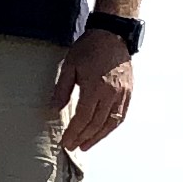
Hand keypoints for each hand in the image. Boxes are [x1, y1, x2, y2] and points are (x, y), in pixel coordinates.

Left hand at [52, 31, 133, 149]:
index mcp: (95, 87)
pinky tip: (103, 132)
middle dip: (83, 138)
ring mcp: (122, 94)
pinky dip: (111, 127)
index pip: (83, 118)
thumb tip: (54, 109)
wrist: (112, 35)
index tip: (66, 142)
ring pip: (111, 123)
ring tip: (86, 145)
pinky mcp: (129, 92)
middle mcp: (111, 94)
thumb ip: (62, 89)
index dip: (74, 132)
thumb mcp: (69, 66)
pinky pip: (121, 115)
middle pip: (96, 124)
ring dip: (98, 137)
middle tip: (73, 146)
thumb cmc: (89, 48)